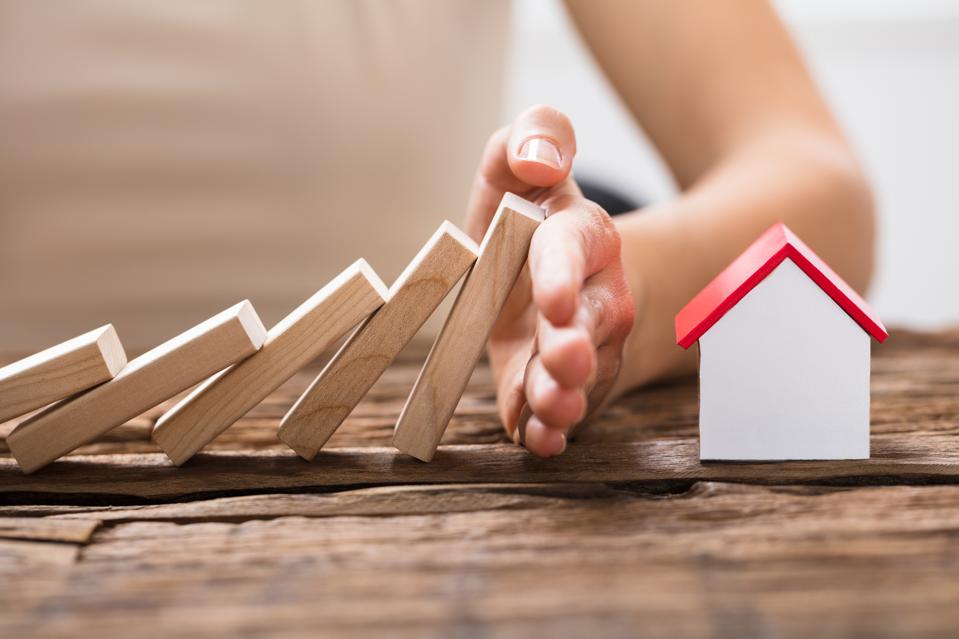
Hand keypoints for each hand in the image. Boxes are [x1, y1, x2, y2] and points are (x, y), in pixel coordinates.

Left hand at [464, 105, 634, 457]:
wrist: (559, 277)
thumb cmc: (530, 219)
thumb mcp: (520, 165)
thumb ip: (533, 137)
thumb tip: (540, 158)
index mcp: (581, 236)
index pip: (576, 248)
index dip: (565, 273)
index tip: (554, 299)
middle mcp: (595, 295)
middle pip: (594, 322)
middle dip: (577, 343)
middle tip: (563, 359)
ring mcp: (585, 347)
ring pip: (584, 374)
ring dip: (566, 394)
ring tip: (553, 409)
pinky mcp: (563, 385)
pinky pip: (561, 410)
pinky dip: (549, 428)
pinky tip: (538, 441)